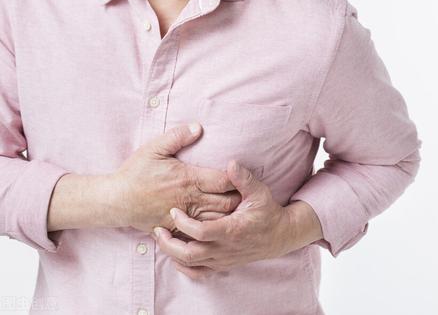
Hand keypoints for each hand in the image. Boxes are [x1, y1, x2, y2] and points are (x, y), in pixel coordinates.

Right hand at [109, 122, 241, 235]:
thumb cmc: (136, 173)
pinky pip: (201, 233)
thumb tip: (198, 127)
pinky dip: (213, 230)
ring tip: (239, 210)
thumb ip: (177, 137)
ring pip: (217, 220)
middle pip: (226, 203)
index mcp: (189, 179)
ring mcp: (184, 217)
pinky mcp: (177, 229)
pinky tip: (221, 227)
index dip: (237, 179)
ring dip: (229, 216)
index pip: (223, 180)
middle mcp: (190, 200)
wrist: (116, 200)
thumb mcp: (154, 149)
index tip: (243, 176)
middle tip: (247, 194)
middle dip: (239, 199)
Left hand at [151, 159, 295, 278]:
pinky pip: (198, 272)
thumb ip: (243, 179)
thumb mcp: (259, 192)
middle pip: (190, 254)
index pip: (201, 232)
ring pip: (191, 264)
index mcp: (232, 230)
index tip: (173, 211)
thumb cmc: (267, 211)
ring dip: (172, 253)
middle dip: (169, 244)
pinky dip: (184, 267)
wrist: (279, 236)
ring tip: (162, 239)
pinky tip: (176, 256)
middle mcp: (225, 249)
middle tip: (157, 229)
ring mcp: (223, 259)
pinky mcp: (223, 265)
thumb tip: (230, 164)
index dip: (183, 224)